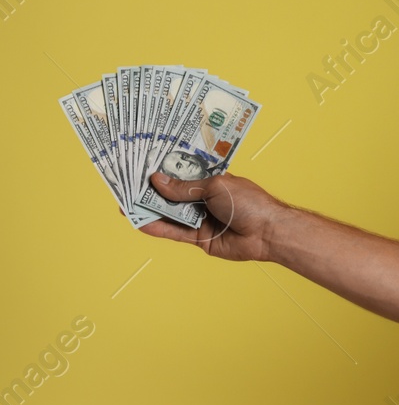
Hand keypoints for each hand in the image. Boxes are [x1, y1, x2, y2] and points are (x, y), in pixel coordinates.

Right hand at [138, 170, 285, 261]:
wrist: (267, 232)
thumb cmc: (249, 202)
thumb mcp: (215, 187)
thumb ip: (185, 188)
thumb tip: (157, 181)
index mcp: (212, 181)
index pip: (184, 174)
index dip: (165, 171)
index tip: (143, 166)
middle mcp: (205, 199)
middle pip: (173, 194)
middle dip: (151, 191)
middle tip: (127, 186)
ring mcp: (201, 218)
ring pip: (170, 213)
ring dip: (149, 210)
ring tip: (125, 204)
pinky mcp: (199, 238)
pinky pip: (174, 232)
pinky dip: (157, 227)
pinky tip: (140, 222)